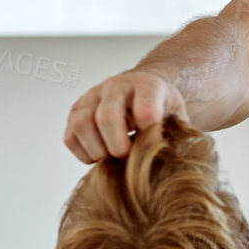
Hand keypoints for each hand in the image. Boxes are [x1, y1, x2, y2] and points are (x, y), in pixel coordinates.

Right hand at [64, 68, 186, 162]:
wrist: (143, 88)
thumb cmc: (162, 107)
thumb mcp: (178, 116)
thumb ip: (176, 136)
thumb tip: (168, 163)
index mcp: (147, 85)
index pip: (145, 111)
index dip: (148, 137)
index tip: (153, 151)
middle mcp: (116, 86)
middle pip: (106, 117)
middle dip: (117, 147)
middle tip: (128, 158)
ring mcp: (92, 96)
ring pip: (82, 125)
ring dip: (97, 151)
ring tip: (112, 158)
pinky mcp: (76, 110)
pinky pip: (70, 136)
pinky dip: (83, 153)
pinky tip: (100, 156)